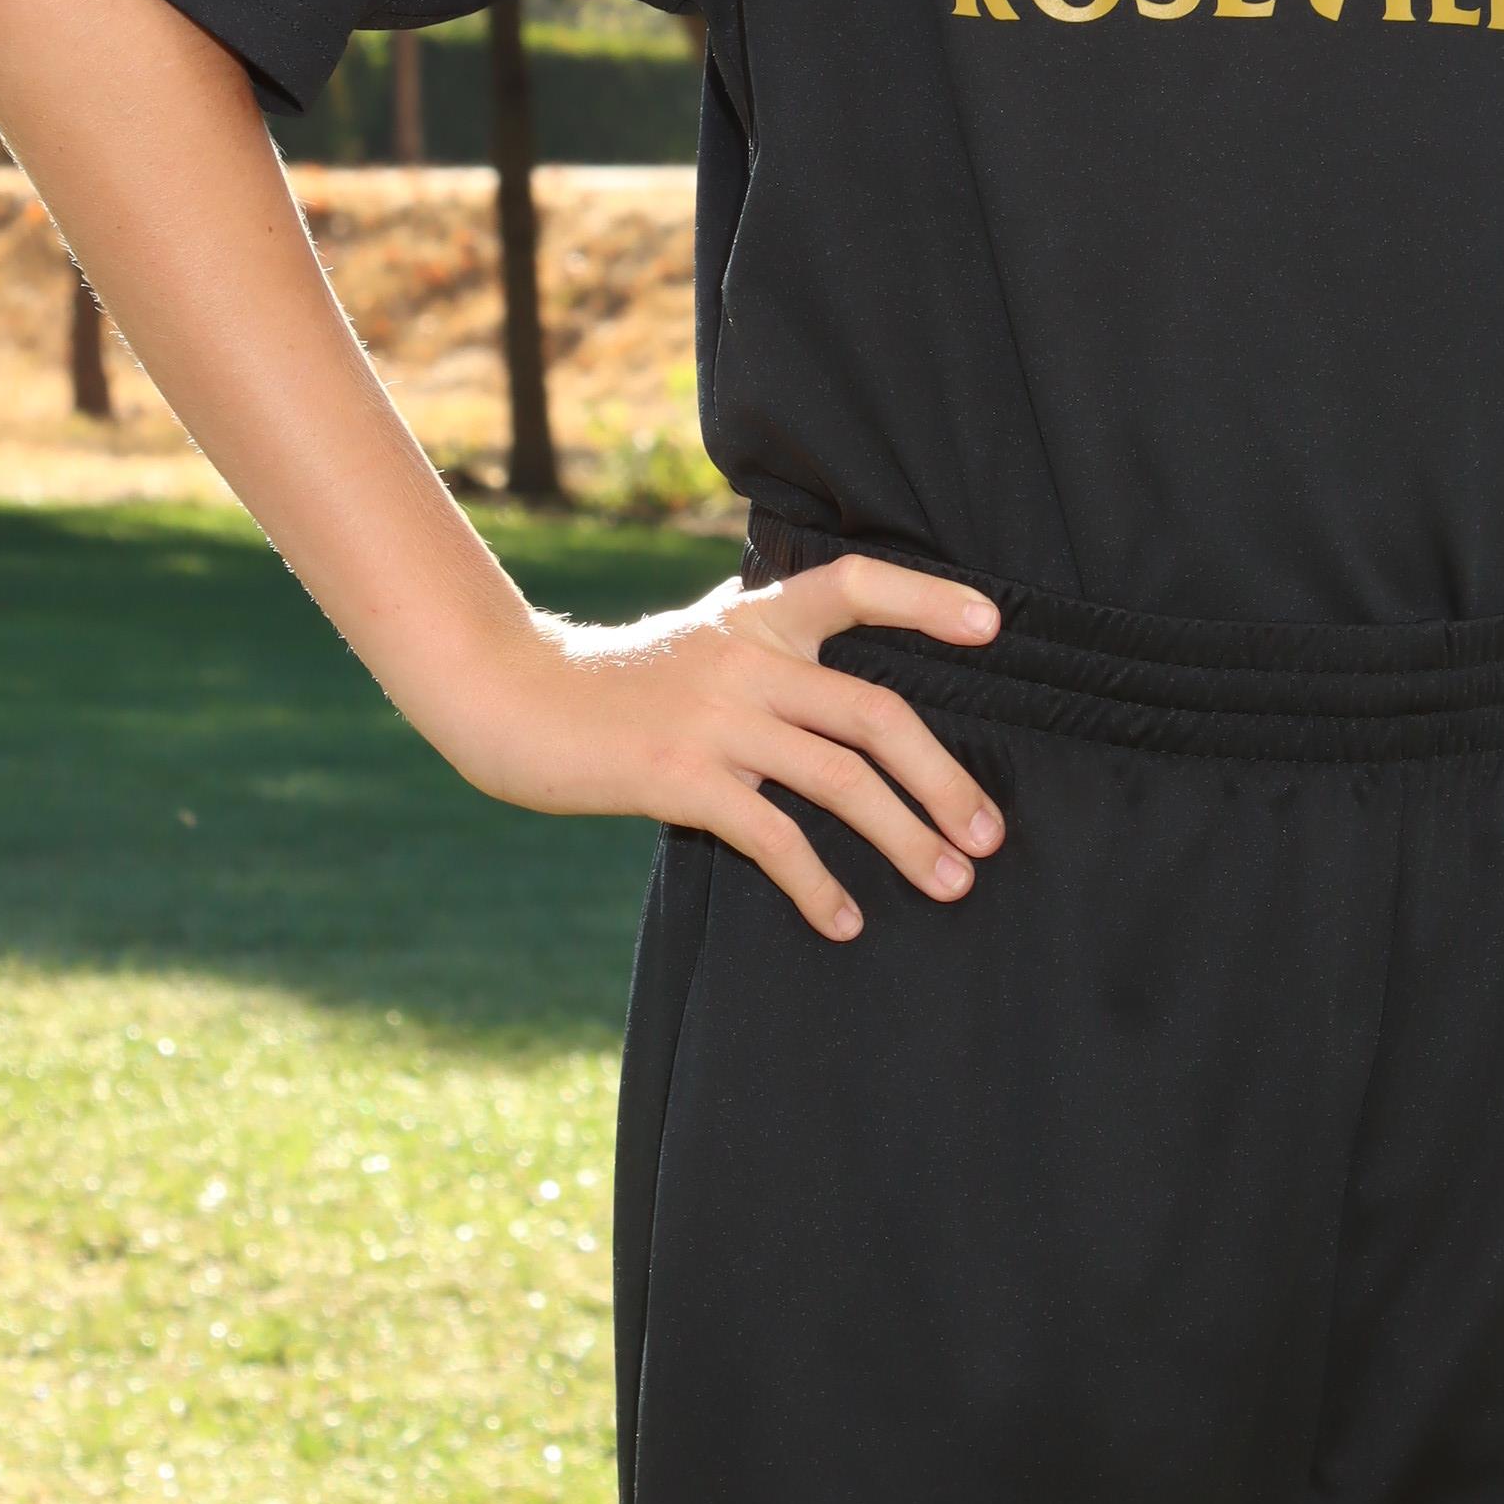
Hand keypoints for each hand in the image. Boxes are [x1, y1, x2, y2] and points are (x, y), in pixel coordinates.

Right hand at [462, 554, 1008, 942]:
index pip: (856, 583)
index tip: (992, 627)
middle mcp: (747, 659)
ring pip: (841, 780)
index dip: (927, 600)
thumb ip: (766, 655)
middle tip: (989, 835)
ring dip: (906, 838)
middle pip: (875, 712)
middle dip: (944, 779)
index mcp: (757, 618)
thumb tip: (844, 707)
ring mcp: (715, 717)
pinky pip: (773, 836)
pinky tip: (845, 921)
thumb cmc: (614, 683)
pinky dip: (818, 884)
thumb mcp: (700, 643)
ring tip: (950, 883)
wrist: (510, 696)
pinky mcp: (679, 777)